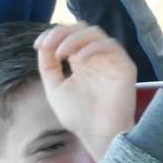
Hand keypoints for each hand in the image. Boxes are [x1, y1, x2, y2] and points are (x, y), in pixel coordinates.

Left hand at [34, 23, 136, 162]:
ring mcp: (111, 60)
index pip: (69, 37)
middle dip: (61, 32)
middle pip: (82, 29)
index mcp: (81, 62)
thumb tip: (44, 46)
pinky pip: (110, 45)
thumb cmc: (79, 115)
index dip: (53, 35)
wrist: (98, 133)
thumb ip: (48, 67)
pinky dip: (92, 47)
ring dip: (74, 38)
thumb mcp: (55, 88)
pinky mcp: (124, 65)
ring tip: (61, 53)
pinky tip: (79, 59)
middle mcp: (97, 58)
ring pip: (95, 33)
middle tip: (48, 45)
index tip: (38, 45)